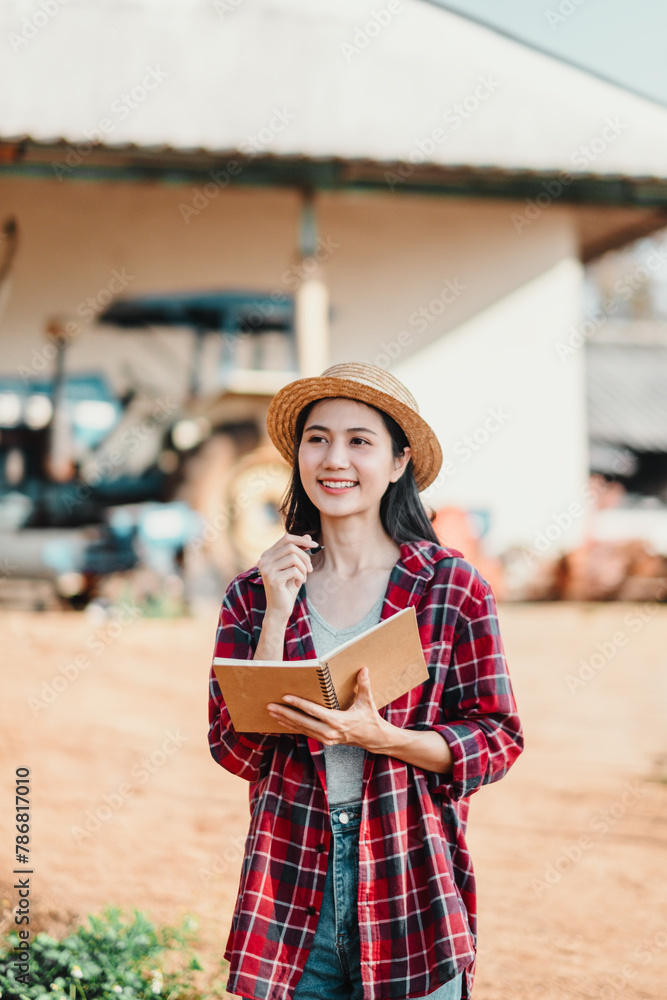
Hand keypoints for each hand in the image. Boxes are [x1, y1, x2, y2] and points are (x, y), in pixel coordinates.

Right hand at [256, 532, 315, 620]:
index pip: (286, 538)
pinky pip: (294, 570)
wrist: (279, 610)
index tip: (315, 545)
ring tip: (303, 578)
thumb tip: (308, 535)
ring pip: (293, 557)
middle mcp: (264, 560)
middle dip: (305, 557)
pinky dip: (301, 577)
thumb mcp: (295, 568)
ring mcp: (266, 569)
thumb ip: (299, 552)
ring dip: (303, 568)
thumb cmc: (287, 588)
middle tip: (310, 569)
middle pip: (291, 547)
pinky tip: (298, 584)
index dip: (302, 540)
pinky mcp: (272, 578)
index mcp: (267, 555)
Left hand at [266, 667, 391, 751]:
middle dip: (285, 713)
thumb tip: (364, 669)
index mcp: (338, 721)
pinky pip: (305, 732)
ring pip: (301, 728)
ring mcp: (326, 738)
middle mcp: (329, 732)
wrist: (373, 739)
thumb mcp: (367, 702)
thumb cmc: (369, 719)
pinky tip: (282, 720)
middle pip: (302, 722)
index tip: (285, 697)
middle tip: (270, 706)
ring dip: (285, 720)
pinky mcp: (324, 740)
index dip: (298, 704)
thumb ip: (364, 685)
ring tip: (271, 712)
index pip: (314, 711)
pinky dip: (293, 726)